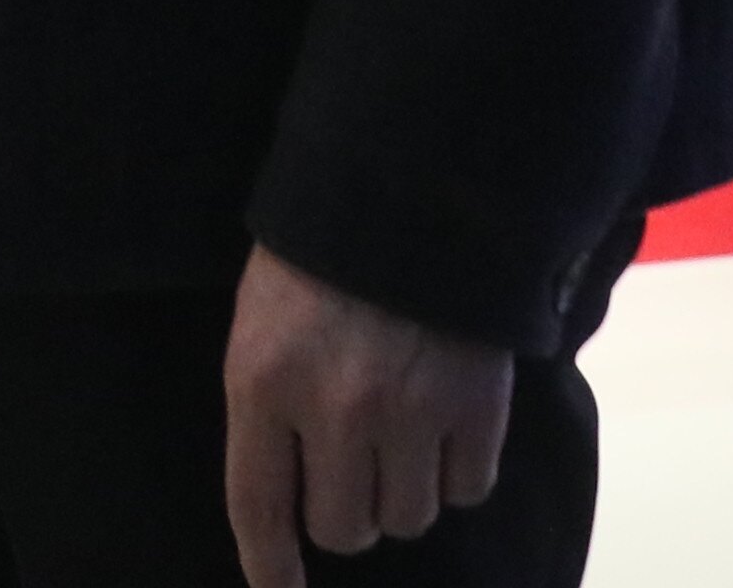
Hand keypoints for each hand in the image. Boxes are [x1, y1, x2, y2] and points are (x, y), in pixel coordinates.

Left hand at [217, 249, 514, 586]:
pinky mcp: (475, 407)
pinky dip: (460, 472)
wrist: (415, 183)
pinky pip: (469, 489)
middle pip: (344, 529)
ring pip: (409, 517)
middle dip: (349, 513)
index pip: (257, 504)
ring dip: (406, 493)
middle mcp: (333, 409)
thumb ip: (269, 397)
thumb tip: (288, 485)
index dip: (270, 563)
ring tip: (404, 437)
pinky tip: (449, 425)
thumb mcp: (264, 314)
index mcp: (263, 380)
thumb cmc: (324, 247)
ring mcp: (409, 412)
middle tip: (355, 471)